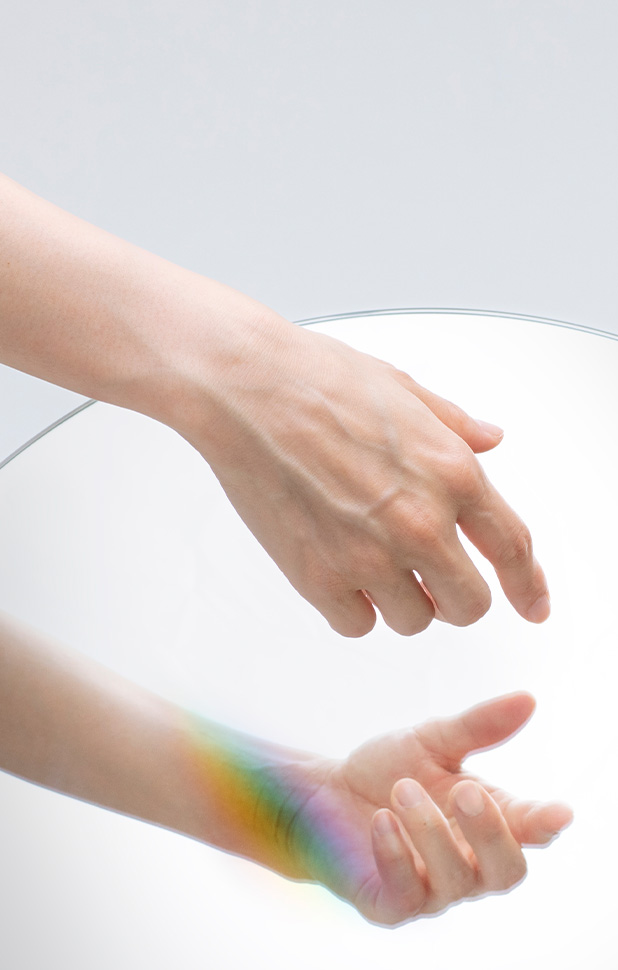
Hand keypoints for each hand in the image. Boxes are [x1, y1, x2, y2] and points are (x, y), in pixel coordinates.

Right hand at [189, 319, 549, 636]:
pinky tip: (341, 574)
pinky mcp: (317, 577)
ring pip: (415, 621)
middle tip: (435, 581)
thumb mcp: (405, 390)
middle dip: (457, 596)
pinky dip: (354, 608)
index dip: (528, 586)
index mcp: (452, 472)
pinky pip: (357, 624)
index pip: (512, 548)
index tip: (533, 606)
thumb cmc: (317, 379)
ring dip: (404, 601)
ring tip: (376, 565)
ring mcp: (369, 556)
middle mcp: (420, 522)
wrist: (246, 389)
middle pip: (469, 605)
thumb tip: (490, 440)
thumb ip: (456, 426)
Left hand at [274, 692, 571, 925]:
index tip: (558, 812)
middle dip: (491, 833)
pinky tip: (382, 821)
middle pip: (506, 870)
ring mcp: (432, 889)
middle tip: (467, 791)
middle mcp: (469, 863)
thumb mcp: (431, 740)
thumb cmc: (388, 770)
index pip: (530, 831)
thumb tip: (527, 699)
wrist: (324, 791)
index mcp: (487, 821)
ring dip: (432, 831)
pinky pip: (407, 894)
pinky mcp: (391, 904)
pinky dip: (397, 856)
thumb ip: (477, 726)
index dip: (546, 825)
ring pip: (457, 881)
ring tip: (403, 788)